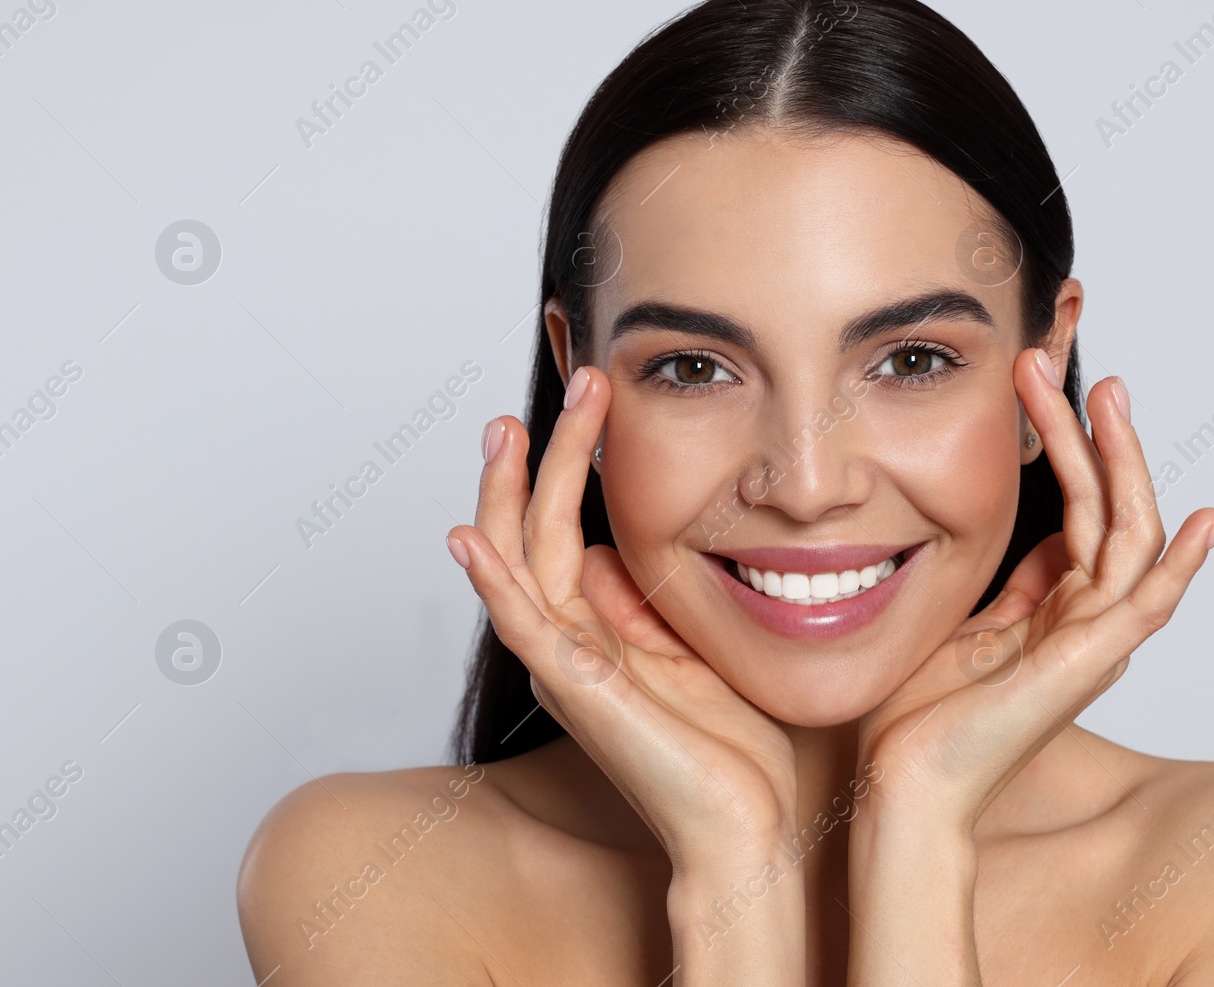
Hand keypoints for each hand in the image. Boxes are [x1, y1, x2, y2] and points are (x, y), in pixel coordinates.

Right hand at [445, 367, 798, 873]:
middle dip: (543, 456)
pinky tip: (470, 535)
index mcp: (595, 633)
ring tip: (508, 429)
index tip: (598, 400)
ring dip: (507, 493)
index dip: (571, 464)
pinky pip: (521, 626)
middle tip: (571, 386)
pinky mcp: (574, 690)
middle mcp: (568, 644)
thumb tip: (612, 553)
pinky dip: (491, 580)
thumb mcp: (690, 648)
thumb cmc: (729, 751)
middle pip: (532, 531)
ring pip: (515, 562)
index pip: (564, 530)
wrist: (743, 827)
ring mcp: (564, 665)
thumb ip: (648, 603)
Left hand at [854, 350, 1213, 835]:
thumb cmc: (923, 716)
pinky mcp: (1089, 664)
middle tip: (1068, 367)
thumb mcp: (966, 622)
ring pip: (1130, 533)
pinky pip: (1148, 605)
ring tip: (1103, 394)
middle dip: (1094, 434)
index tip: (1035, 382)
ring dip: (1122, 460)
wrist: (904, 784)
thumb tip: (1035, 537)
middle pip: (1108, 507)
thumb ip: (1010, 584)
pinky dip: (1182, 566)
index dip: (1067, 443)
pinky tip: (1206, 522)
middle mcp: (1086, 622)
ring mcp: (1094, 643)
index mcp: (1058, 611)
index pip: (1080, 509)